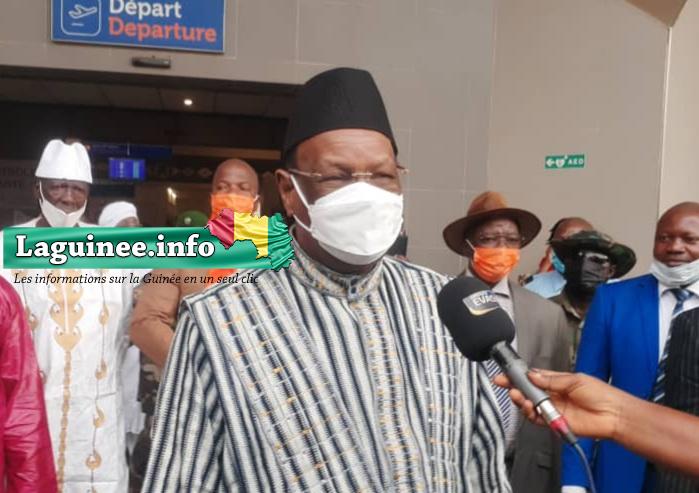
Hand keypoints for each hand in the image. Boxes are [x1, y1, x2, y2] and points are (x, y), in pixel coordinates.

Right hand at [494, 370, 624, 439]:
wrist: (614, 415)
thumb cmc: (602, 395)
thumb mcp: (575, 380)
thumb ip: (551, 380)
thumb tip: (533, 376)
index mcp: (557, 382)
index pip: (533, 377)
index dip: (520, 375)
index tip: (508, 372)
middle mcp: (553, 396)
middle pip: (527, 391)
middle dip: (514, 386)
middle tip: (504, 382)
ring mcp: (553, 409)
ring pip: (529, 405)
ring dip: (520, 400)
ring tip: (517, 395)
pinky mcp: (555, 422)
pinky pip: (536, 419)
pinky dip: (529, 413)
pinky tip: (528, 406)